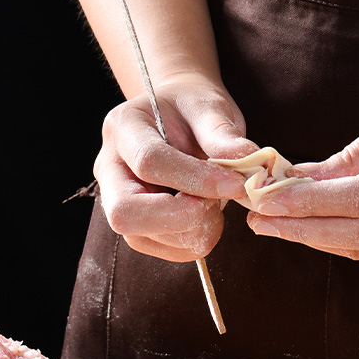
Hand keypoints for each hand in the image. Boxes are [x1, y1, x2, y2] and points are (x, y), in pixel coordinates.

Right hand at [94, 76, 254, 261]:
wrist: (179, 121)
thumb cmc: (192, 110)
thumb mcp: (209, 107)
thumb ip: (223, 134)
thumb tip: (249, 160)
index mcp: (122, 128)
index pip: (149, 162)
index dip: (195, 180)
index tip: (236, 184)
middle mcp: (109, 170)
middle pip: (124, 214)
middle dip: (179, 217)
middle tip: (215, 203)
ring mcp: (117, 203)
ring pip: (145, 239)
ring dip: (194, 230)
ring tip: (215, 202)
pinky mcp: (137, 229)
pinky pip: (165, 251)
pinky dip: (197, 241)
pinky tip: (209, 215)